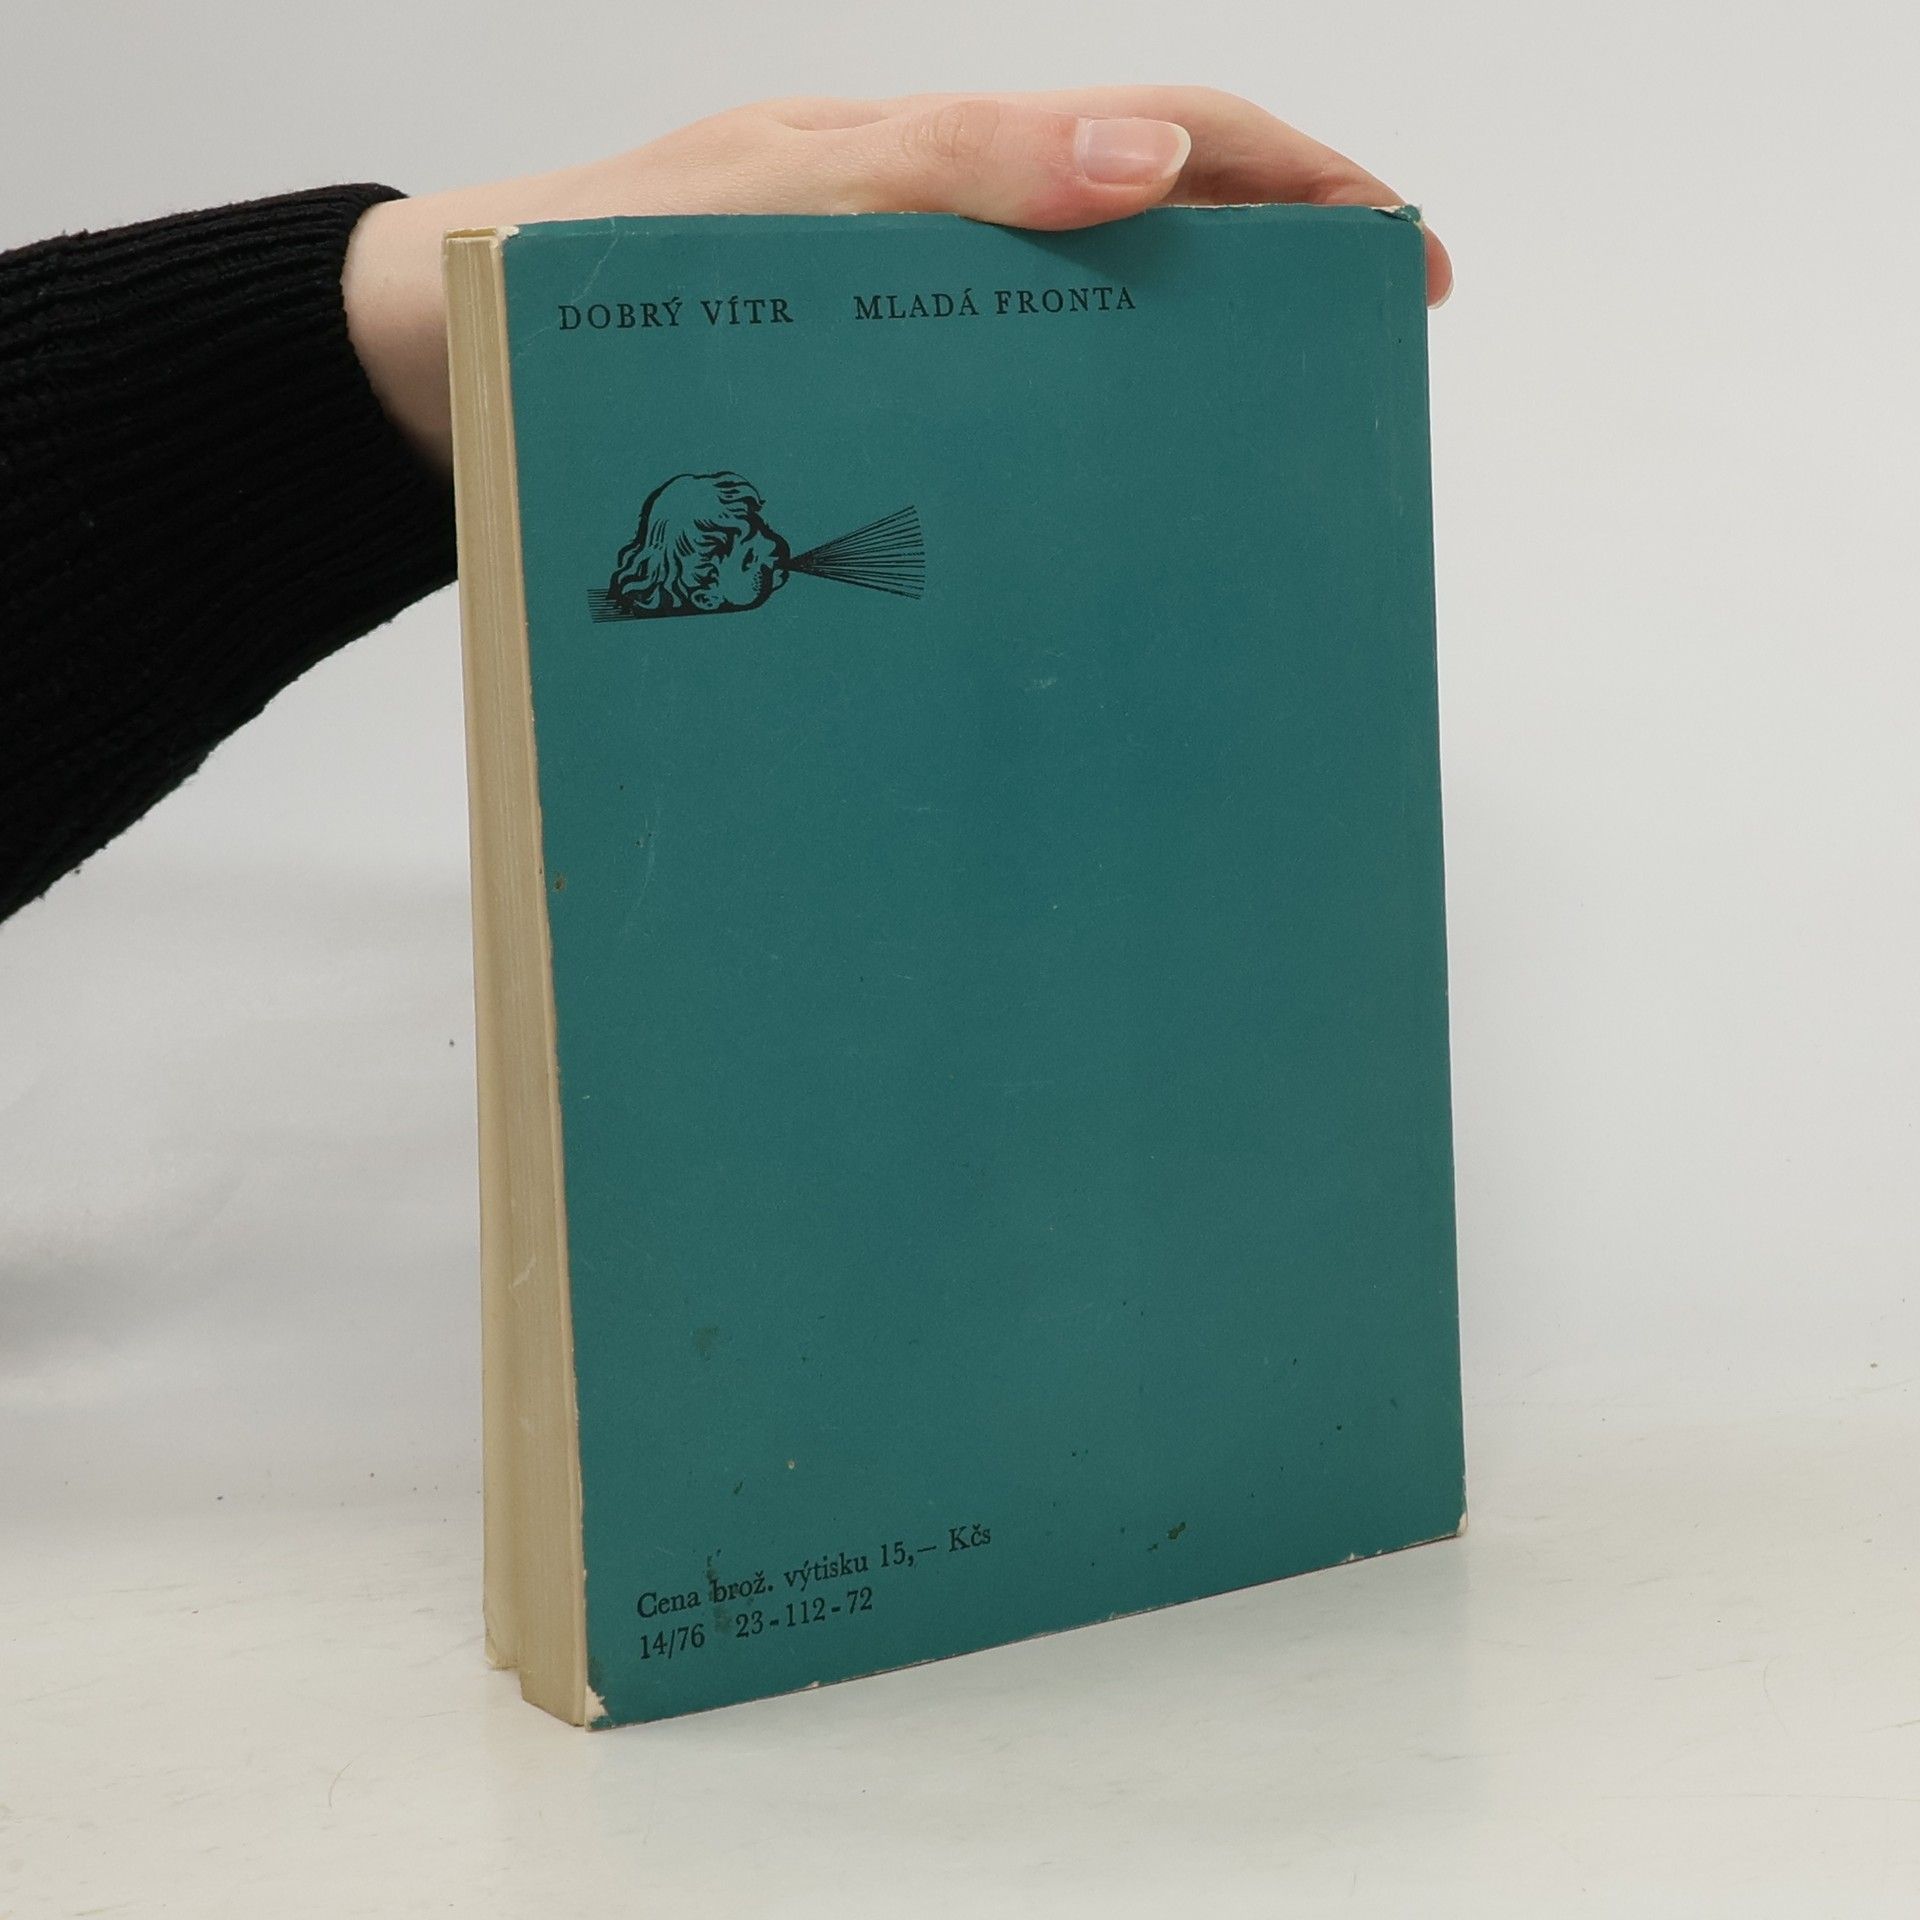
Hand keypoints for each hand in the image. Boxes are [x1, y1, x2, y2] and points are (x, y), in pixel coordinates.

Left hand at [343, 87, 1451, 470]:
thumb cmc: (579, 271)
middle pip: (1138, 260)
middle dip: (1261, 307)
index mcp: (931, 171)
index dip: (1300, 190)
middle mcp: (927, 267)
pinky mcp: (843, 449)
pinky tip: (1085, 556)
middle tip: (1340, 402)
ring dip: (1166, 413)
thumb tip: (1153, 164)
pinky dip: (1056, 490)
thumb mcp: (770, 193)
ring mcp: (892, 361)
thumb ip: (950, 167)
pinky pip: (982, 457)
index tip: (1404, 264)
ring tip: (1240, 497)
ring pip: (1070, 369)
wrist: (436, 379)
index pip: (1162, 144)